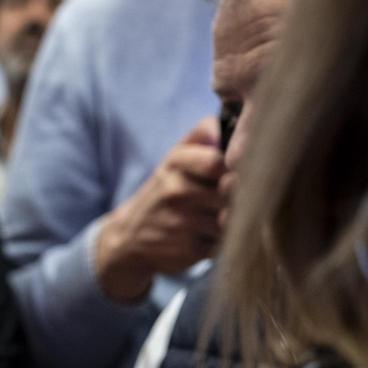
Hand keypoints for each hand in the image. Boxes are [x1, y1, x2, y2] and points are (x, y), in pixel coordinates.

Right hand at [97, 118, 225, 301]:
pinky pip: (224, 242)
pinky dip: (221, 240)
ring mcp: (181, 223)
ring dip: (232, 219)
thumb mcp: (176, 157)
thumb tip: (234, 117)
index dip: (235, 168)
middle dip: (237, 196)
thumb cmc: (166, 190)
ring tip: (215, 217)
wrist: (131, 235)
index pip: (218, 162)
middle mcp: (176, 191)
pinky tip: (206, 236)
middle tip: (229, 198)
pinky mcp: (188, 250)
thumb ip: (203, 134)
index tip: (235, 173)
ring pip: (232, 218)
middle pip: (231, 192)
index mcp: (175, 163)